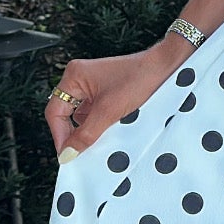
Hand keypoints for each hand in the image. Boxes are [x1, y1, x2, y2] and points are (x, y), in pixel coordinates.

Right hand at [45, 36, 188, 161]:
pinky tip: (111, 133)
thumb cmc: (141, 78)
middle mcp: (80, 79)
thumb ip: (86, 134)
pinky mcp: (107, 93)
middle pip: (66, 115)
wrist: (169, 68)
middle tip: (81, 154)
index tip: (67, 155)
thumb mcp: (109, 111)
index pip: (55, 111)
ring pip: (82, 118)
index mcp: (74, 76)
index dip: (59, 135)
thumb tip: (67, 154)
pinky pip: (95, 115)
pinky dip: (100, 126)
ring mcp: (93, 86)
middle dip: (74, 134)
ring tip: (100, 142)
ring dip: (89, 131)